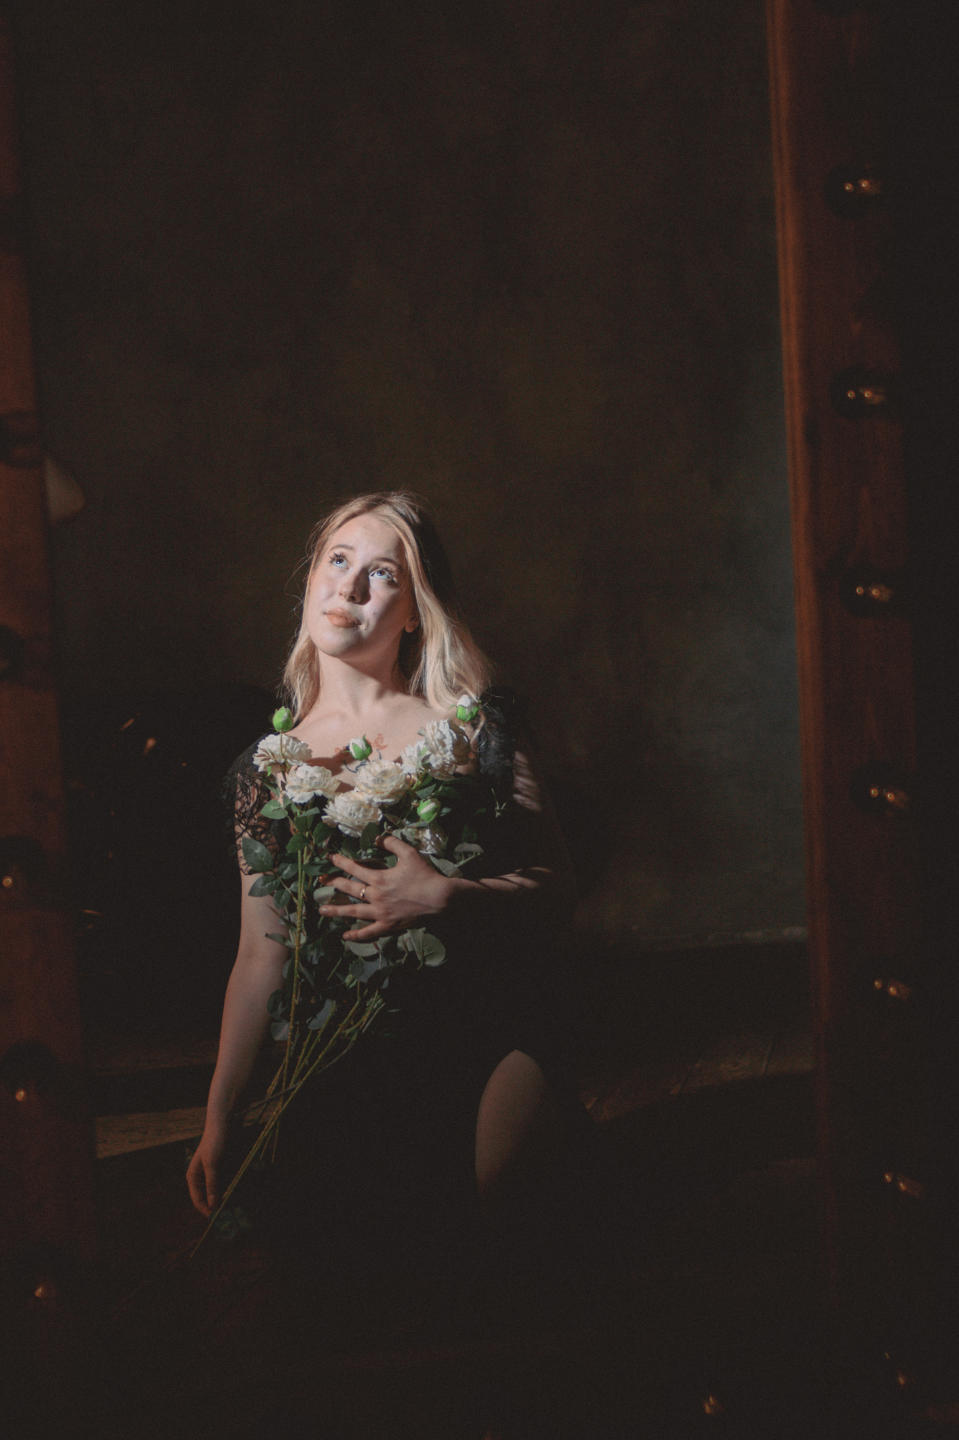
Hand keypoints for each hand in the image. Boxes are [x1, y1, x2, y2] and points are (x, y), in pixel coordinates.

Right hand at [186, 1117, 227, 1216]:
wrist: (224, 1123)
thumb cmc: (215, 1142)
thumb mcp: (213, 1164)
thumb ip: (212, 1184)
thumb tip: (212, 1205)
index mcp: (193, 1177)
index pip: (198, 1200)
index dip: (207, 1210)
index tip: (218, 1217)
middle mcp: (201, 1177)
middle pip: (208, 1197)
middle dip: (218, 1204)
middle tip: (230, 1209)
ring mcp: (212, 1174)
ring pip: (218, 1191)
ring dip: (226, 1196)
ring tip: (237, 1201)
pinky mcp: (222, 1169)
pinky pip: (226, 1183)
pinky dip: (231, 1187)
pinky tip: (239, 1188)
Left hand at [320, 833, 451, 940]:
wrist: (439, 897)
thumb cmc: (425, 875)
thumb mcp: (409, 853)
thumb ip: (391, 843)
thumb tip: (377, 837)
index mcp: (379, 878)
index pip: (354, 868)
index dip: (340, 862)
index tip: (329, 858)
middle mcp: (376, 896)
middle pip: (350, 889)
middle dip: (334, 883)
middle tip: (321, 881)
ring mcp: (380, 913)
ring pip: (353, 912)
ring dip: (336, 911)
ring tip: (322, 910)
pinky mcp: (388, 925)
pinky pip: (369, 932)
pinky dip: (357, 935)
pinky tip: (345, 936)